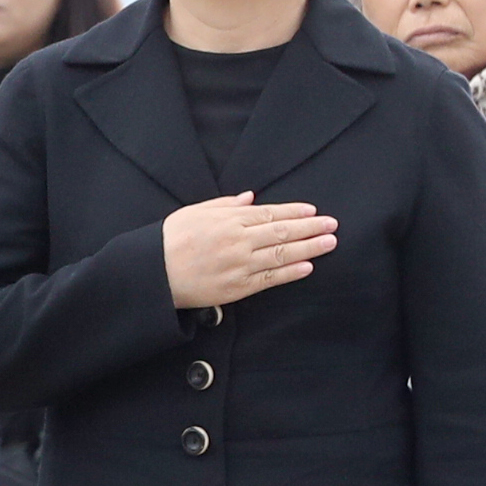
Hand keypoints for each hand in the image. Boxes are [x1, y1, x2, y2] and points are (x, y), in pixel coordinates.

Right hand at [159, 192, 335, 310]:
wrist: (154, 274)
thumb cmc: (170, 241)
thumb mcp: (194, 212)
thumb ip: (224, 204)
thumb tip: (250, 198)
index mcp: (228, 220)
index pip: (270, 214)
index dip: (294, 212)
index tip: (313, 211)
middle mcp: (238, 241)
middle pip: (282, 232)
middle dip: (311, 228)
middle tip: (332, 225)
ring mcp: (240, 265)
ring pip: (282, 254)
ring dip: (309, 248)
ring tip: (329, 243)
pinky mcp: (237, 288)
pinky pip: (270, 279)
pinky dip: (290, 272)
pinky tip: (307, 267)